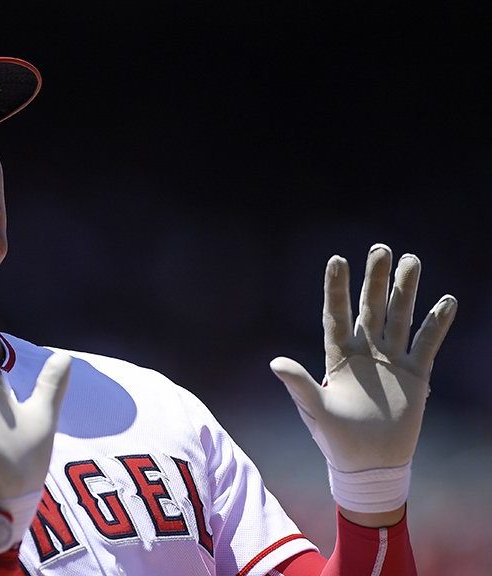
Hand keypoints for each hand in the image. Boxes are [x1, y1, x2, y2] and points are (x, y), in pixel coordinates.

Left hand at [270, 243, 456, 510]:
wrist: (369, 464)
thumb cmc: (335, 439)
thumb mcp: (315, 410)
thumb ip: (299, 384)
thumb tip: (274, 362)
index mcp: (337, 356)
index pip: (337, 315)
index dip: (337, 289)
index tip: (337, 260)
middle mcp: (365, 352)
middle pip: (370, 308)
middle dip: (375, 279)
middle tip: (381, 248)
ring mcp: (390, 361)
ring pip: (399, 317)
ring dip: (405, 290)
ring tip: (411, 260)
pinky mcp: (415, 375)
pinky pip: (426, 343)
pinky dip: (436, 324)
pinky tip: (446, 301)